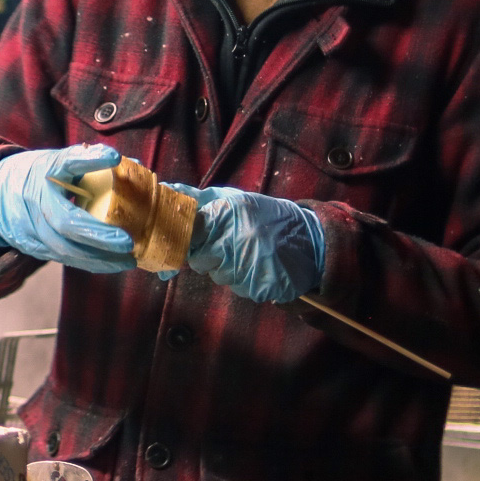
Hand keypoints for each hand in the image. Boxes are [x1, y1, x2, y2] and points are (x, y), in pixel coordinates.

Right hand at [0, 144, 136, 273]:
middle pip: (66, 222)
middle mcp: (35, 198)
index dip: (89, 159)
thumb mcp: (59, 162)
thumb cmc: (39, 177)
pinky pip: (63, 257)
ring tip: (128, 260)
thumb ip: (91, 163)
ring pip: (65, 249)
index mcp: (45, 170)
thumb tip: (132, 164)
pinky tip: (112, 264)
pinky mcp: (32, 246)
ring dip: (99, 258)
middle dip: (99, 235)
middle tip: (127, 242)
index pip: (67, 162)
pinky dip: (90, 263)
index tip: (112, 157)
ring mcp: (31, 226)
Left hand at [163, 183, 324, 303]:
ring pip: (218, 276)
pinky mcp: (259, 286)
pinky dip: (246, 281)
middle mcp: (236, 239)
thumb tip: (167, 191)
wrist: (312, 240)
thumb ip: (202, 200)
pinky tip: (260, 267)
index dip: (191, 239)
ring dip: (228, 269)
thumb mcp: (237, 200)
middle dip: (209, 257)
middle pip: (199, 261)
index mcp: (228, 214)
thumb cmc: (267, 218)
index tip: (197, 240)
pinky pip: (239, 289)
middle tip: (229, 247)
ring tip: (249, 255)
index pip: (190, 233)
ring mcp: (248, 265)